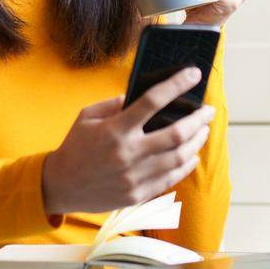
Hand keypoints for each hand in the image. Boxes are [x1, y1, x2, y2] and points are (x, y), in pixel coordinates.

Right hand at [41, 67, 216, 215]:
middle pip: (175, 134)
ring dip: (197, 142)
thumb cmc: (75, 146)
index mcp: (115, 130)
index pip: (152, 101)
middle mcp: (127, 154)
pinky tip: (192, 154)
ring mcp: (134, 177)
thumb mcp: (87, 116)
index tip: (194, 74)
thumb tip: (144, 94)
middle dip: (198, 119)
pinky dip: (186, 164)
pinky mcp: (138, 194)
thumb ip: (115, 103)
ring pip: (179, 158)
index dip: (177, 85)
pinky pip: (172, 178)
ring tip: (203, 130)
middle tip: (208, 110)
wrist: (61, 186)